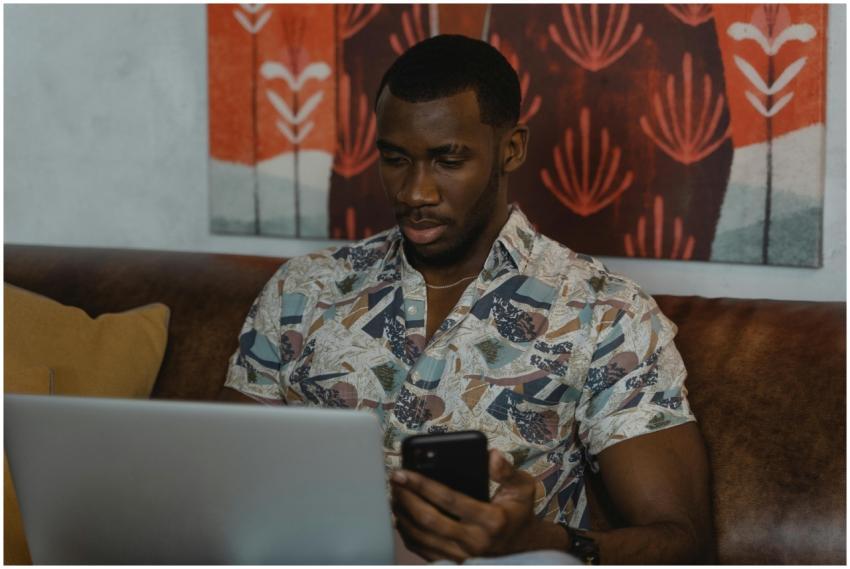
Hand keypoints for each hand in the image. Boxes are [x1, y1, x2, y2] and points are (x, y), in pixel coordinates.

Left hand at [390, 449, 565, 561]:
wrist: (524, 547)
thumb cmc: (518, 513)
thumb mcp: (522, 488)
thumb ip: (507, 470)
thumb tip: (491, 456)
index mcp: (491, 520)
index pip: (449, 499)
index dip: (422, 484)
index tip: (403, 472)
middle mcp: (475, 542)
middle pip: (429, 519)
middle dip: (406, 498)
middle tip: (393, 481)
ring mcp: (463, 556)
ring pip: (422, 537)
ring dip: (403, 515)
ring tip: (394, 495)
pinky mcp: (454, 564)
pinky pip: (423, 550)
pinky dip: (408, 533)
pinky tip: (401, 516)